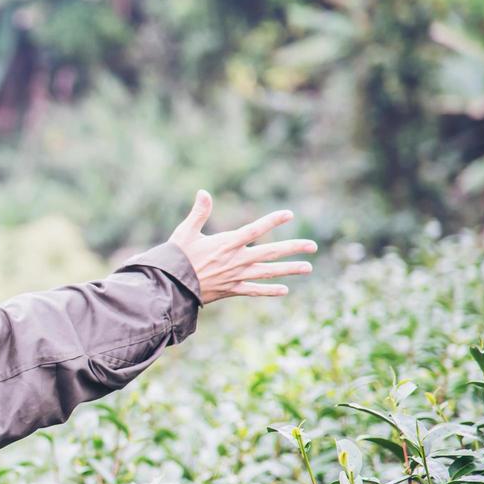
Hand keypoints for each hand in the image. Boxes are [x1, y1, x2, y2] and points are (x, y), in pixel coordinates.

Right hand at [167, 190, 316, 303]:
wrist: (170, 286)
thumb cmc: (175, 257)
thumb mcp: (185, 231)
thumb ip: (199, 213)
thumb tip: (204, 192)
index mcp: (226, 243)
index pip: (255, 229)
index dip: (272, 221)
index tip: (289, 215)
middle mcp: (235, 260)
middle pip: (270, 252)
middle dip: (293, 249)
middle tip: (313, 246)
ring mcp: (235, 276)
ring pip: (267, 272)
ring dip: (289, 269)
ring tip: (308, 268)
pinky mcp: (230, 290)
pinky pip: (254, 291)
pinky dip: (269, 290)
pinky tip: (284, 290)